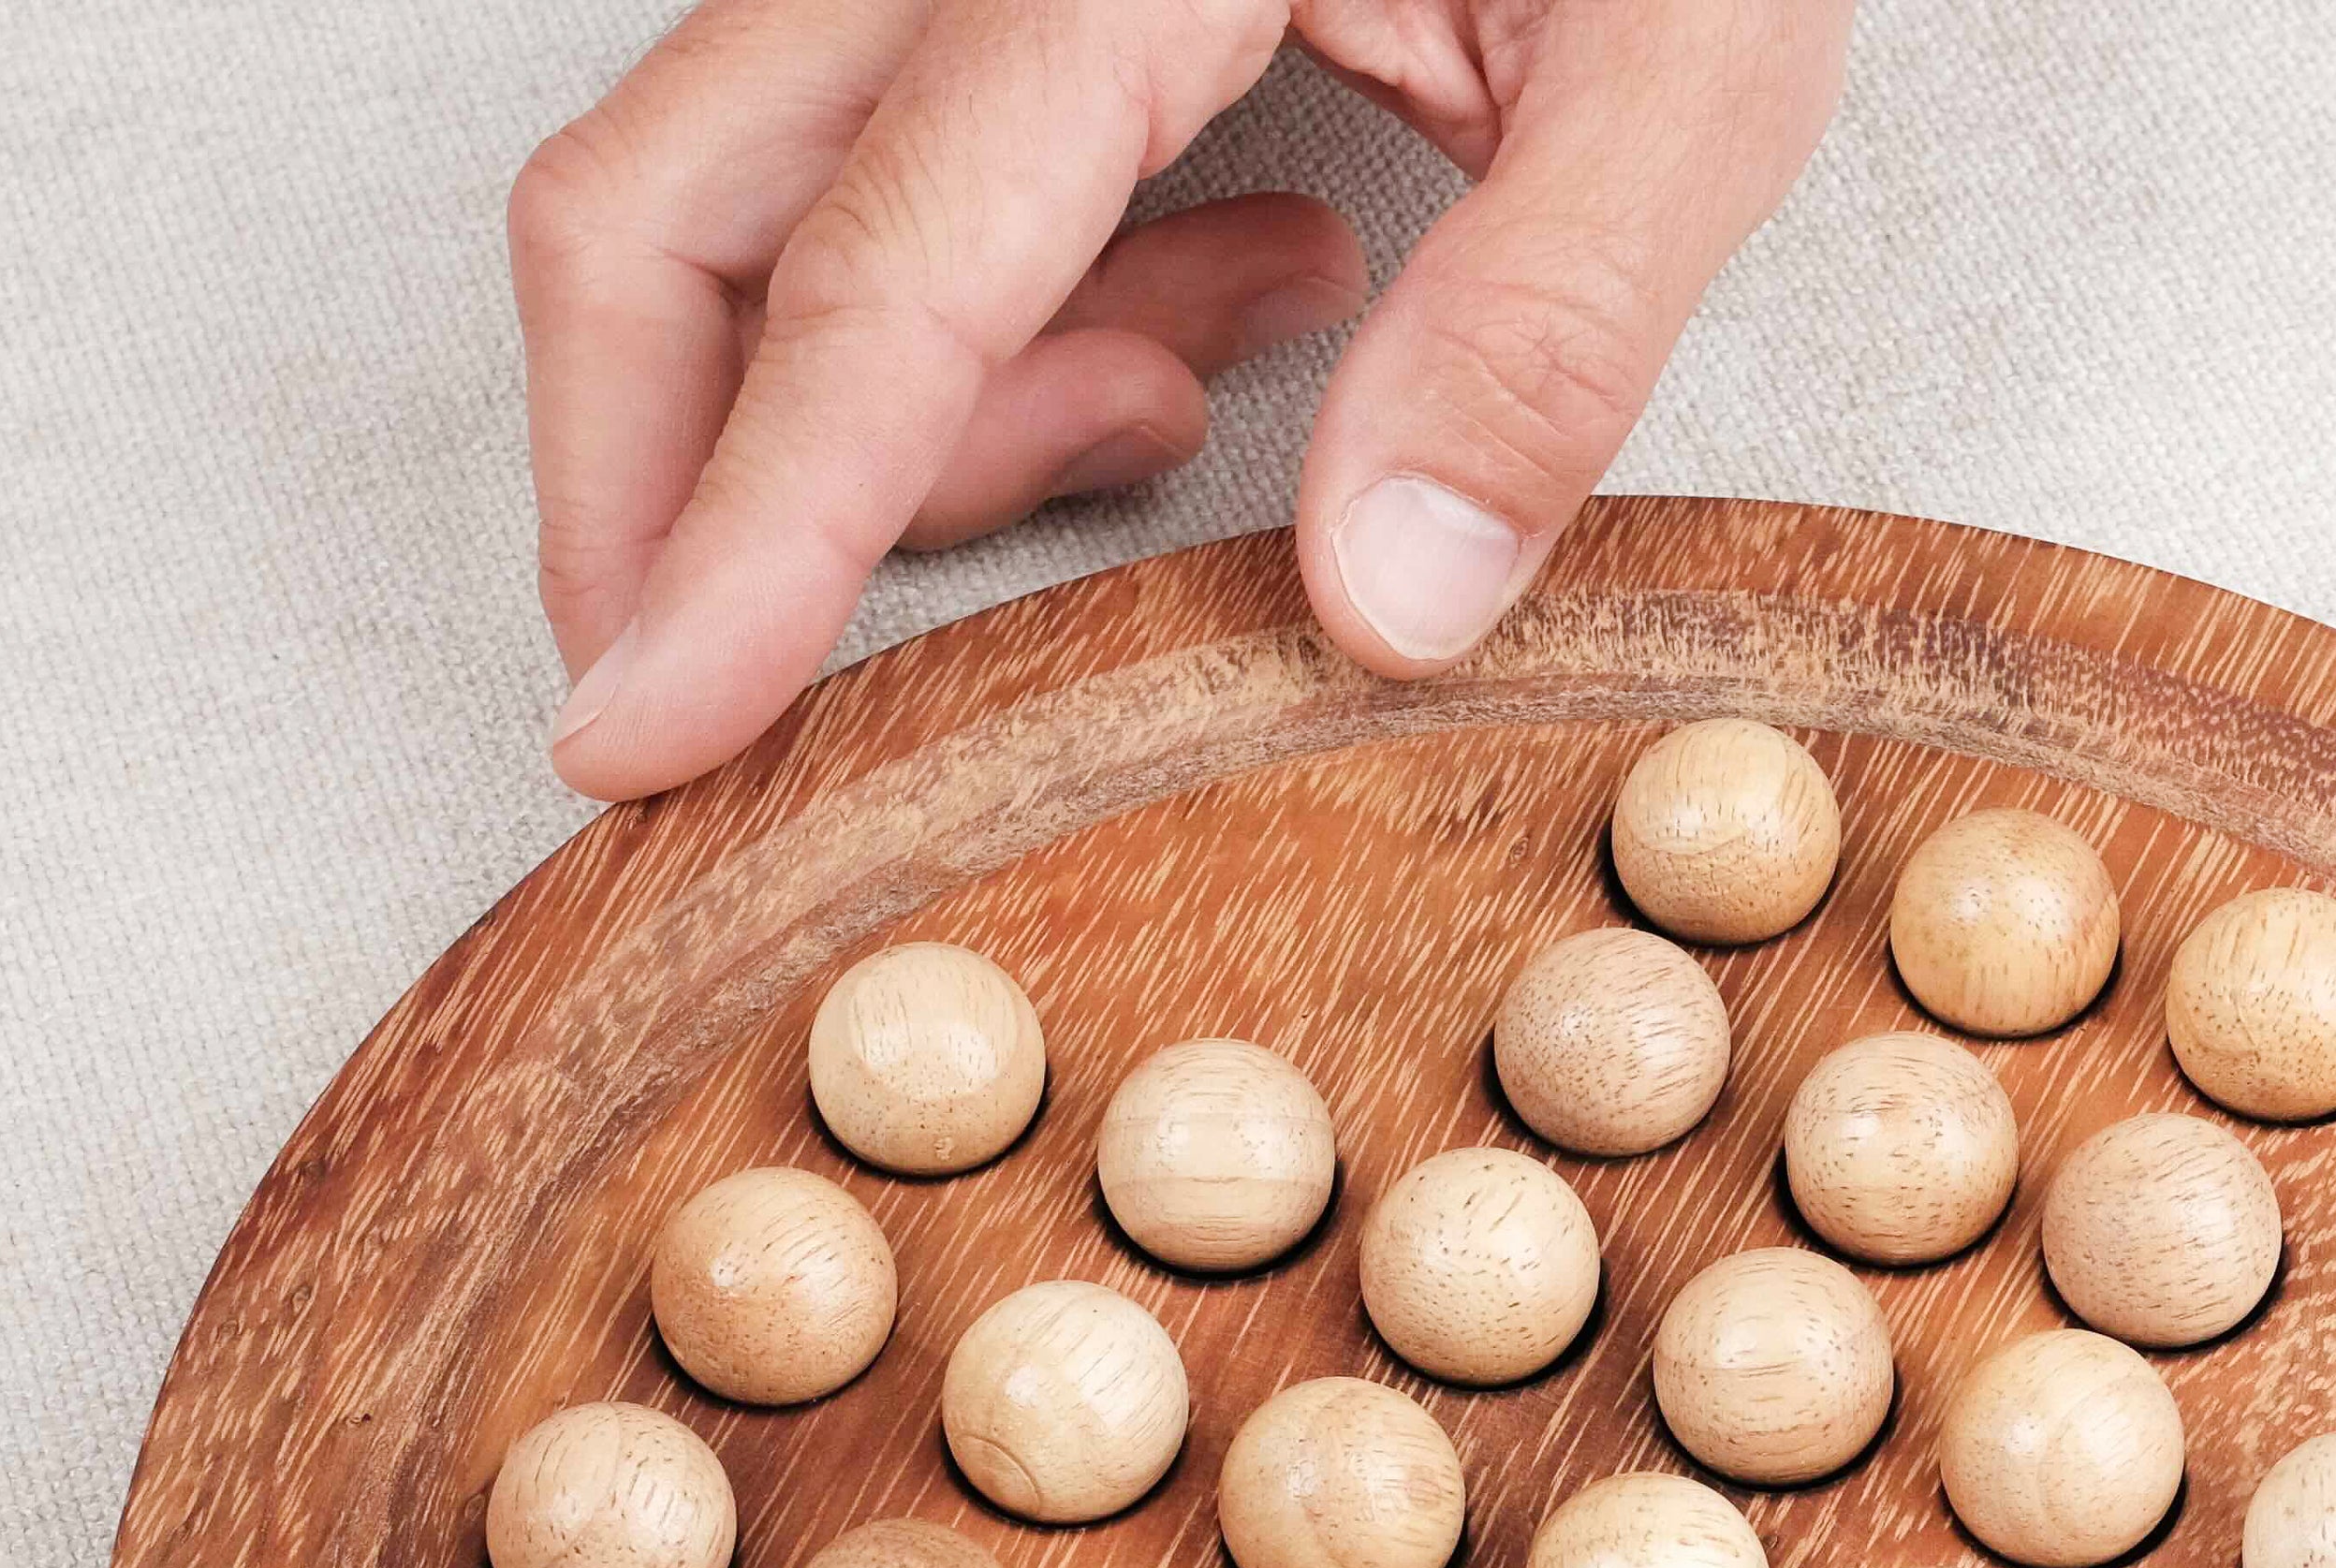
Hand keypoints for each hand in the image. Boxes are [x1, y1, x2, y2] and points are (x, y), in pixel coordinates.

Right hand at [511, 0, 1849, 798]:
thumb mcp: (1691, 57)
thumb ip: (1546, 326)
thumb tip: (1384, 602)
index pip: (874, 271)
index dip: (746, 531)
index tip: (644, 732)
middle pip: (670, 215)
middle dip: (669, 493)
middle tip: (748, 699)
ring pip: (748, 207)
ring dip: (906, 404)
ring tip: (1186, 405)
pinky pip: (879, 172)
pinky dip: (1003, 316)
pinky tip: (1243, 298)